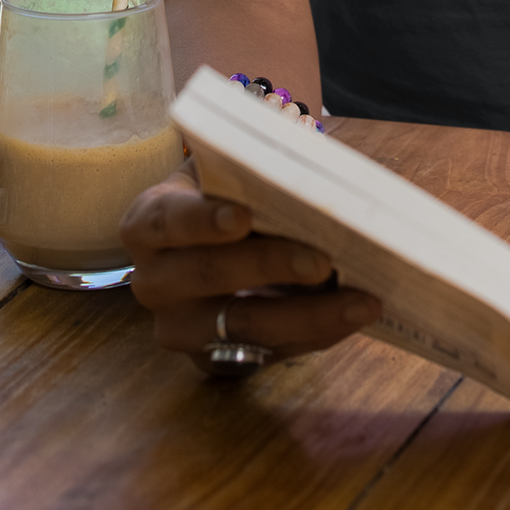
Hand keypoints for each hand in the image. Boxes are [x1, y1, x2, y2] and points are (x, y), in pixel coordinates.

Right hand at [121, 168, 381, 368]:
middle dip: (271, 266)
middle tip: (324, 260)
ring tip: (361, 300)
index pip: (166, 221)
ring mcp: (181, 329)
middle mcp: (153, 282)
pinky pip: (270, 352)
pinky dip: (316, 333)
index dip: (202, 220)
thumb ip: (252, 165)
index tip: (242, 216)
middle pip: (210, 276)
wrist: (209, 247)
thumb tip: (303, 147)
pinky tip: (353, 316)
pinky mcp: (213, 362)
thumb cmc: (222, 197)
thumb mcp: (223, 174)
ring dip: (309, 314)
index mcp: (147, 224)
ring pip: (245, 325)